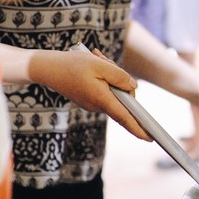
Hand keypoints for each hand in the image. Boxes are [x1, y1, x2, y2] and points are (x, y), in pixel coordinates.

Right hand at [28, 48, 150, 141]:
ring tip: (96, 60)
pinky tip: (93, 65)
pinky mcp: (88, 99)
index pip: (125, 117)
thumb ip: (120, 77)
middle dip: (121, 80)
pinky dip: (103, 77)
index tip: (151, 138)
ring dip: (110, 75)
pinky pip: (104, 90)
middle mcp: (97, 106)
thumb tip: (133, 89)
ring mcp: (92, 104)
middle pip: (122, 97)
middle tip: (104, 60)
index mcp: (102, 99)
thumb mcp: (99, 64)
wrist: (46, 68)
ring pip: (113, 91)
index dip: (139, 128)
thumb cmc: (72, 64)